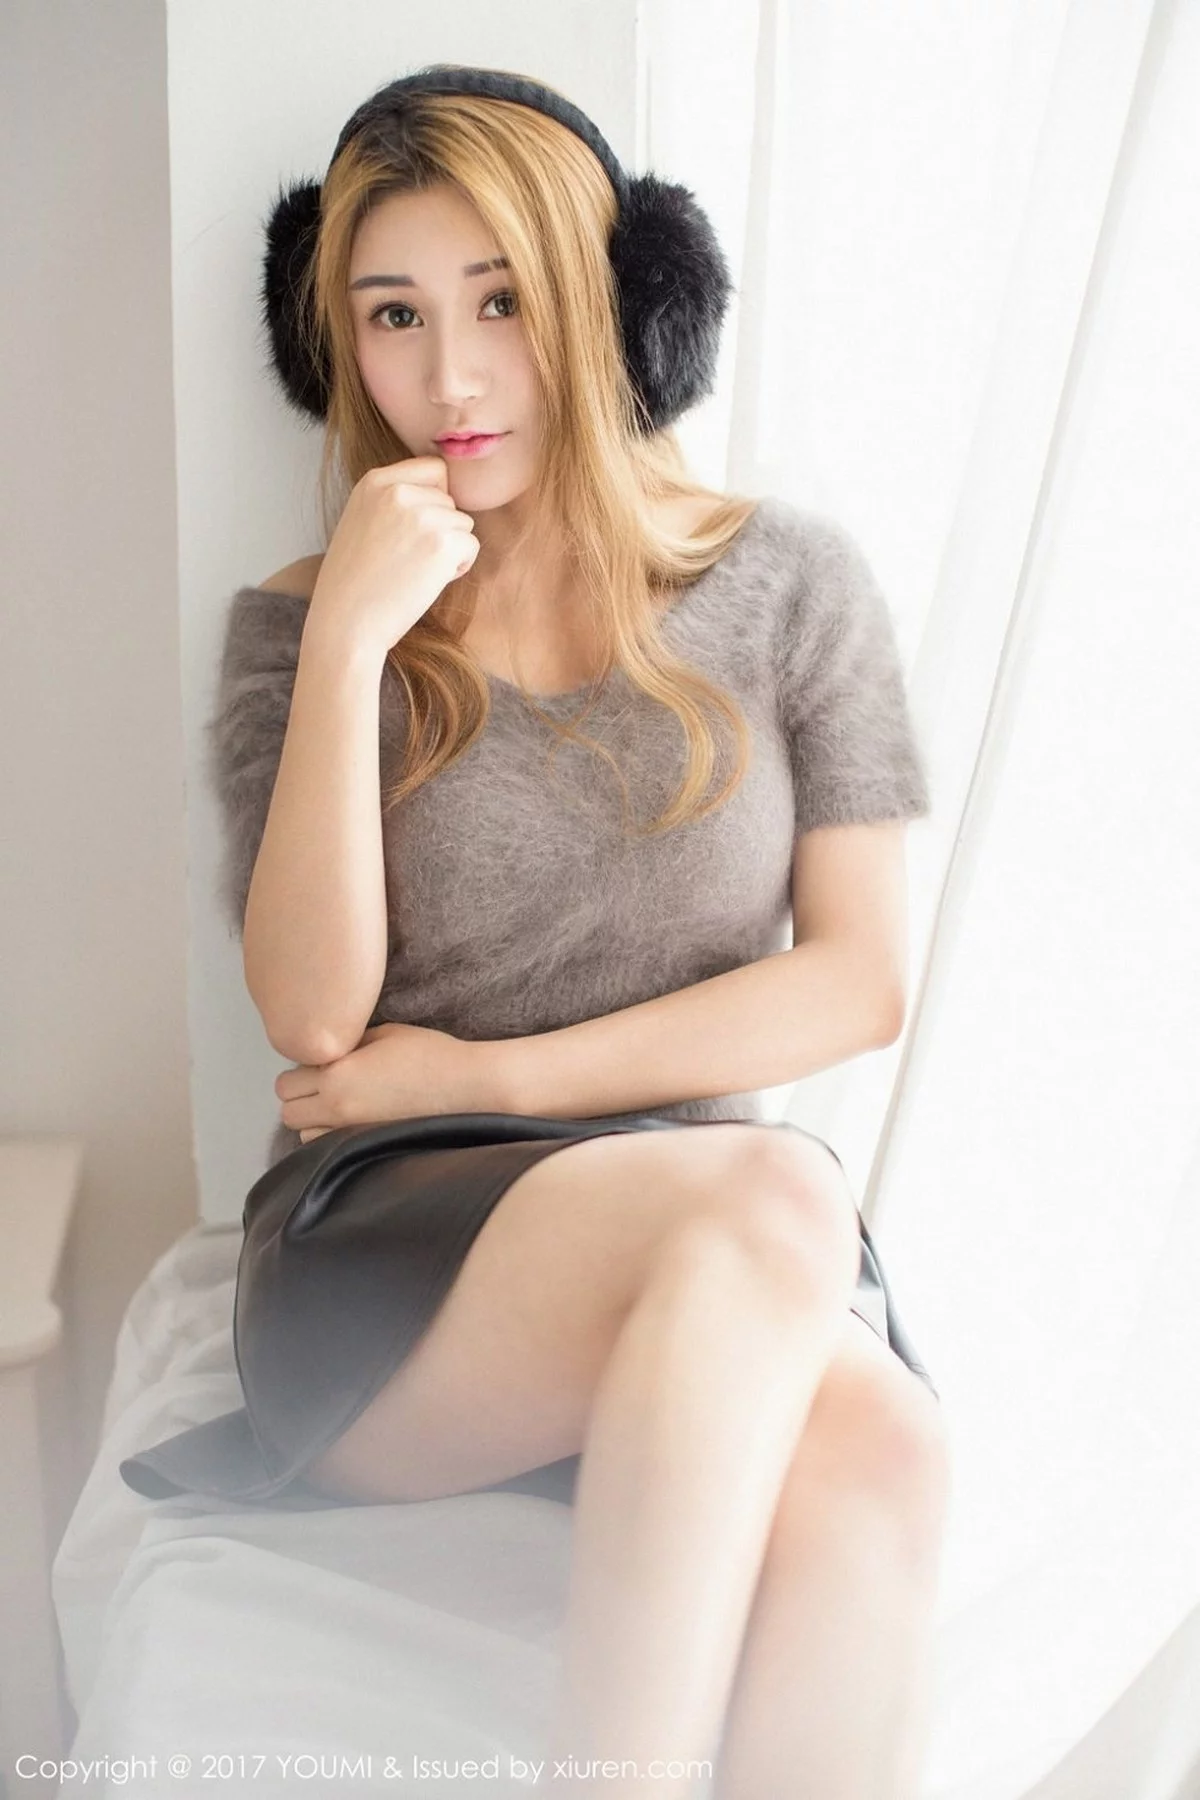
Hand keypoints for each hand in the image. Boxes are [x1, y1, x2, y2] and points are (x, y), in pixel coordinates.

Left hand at [274, 1022, 504, 1141]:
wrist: (467, 1087)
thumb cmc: (431, 1055)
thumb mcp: (385, 1033)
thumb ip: (347, 1043)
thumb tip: (329, 1050)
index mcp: (337, 1075)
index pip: (285, 1083)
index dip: (300, 1071)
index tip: (321, 1065)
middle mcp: (337, 1109)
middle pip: (288, 1113)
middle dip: (300, 1098)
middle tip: (326, 1085)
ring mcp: (352, 1134)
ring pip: (304, 1136)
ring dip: (314, 1121)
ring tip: (342, 1104)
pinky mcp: (369, 1147)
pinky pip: (330, 1149)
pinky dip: (332, 1137)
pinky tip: (356, 1121)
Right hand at [308, 457, 480, 659]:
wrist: (346, 622)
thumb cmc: (353, 581)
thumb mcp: (361, 520)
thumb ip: (393, 500)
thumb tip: (441, 493)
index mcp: (375, 481)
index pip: (434, 469)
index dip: (435, 499)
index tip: (417, 528)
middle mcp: (399, 491)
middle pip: (450, 500)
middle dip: (440, 529)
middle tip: (409, 558)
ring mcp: (422, 516)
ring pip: (463, 524)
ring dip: (449, 549)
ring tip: (414, 571)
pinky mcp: (441, 544)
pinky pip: (471, 546)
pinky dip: (458, 567)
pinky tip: (427, 581)